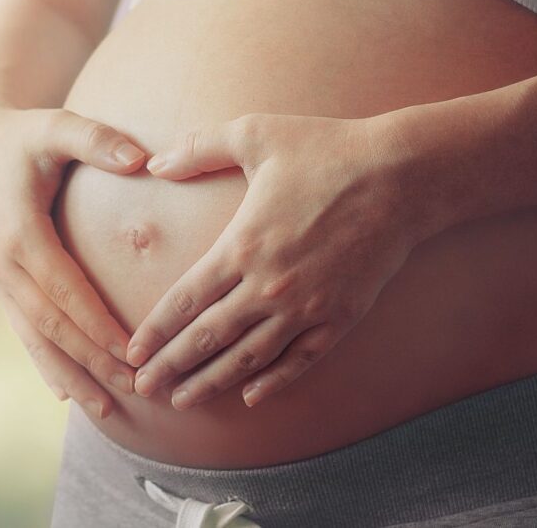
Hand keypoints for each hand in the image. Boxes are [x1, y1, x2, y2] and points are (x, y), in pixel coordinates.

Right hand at [0, 104, 144, 419]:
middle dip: (91, 361)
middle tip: (132, 392)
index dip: (96, 326)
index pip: (64, 291)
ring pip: (35, 338)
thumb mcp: (56, 126)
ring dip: (69, 374)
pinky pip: (24, 330)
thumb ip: (96, 140)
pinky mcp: (1, 283)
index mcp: (18, 233)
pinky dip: (45, 362)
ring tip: (104, 410)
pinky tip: (65, 391)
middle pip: (51, 325)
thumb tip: (141, 160)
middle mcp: (3, 264)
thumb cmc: (26, 133)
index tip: (131, 354)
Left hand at [125, 112, 419, 408]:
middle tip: (143, 390)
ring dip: (212, 382)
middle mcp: (269, 285)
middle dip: (171, 366)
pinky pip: (300, 360)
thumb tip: (154, 162)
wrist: (403, 175)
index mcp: (242, 245)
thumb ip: (200, 148)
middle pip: (208, 337)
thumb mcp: (256, 134)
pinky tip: (251, 396)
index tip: (132, 354)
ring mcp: (306, 307)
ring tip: (183, 402)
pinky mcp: (341, 317)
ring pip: (249, 357)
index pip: (185, 301)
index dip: (155, 332)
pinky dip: (274, 381)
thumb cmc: (327, 150)